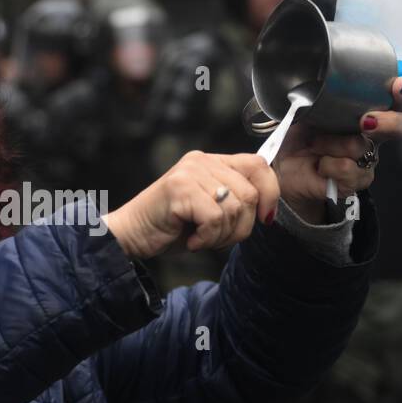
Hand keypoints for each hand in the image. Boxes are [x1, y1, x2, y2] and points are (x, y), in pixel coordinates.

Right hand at [100, 151, 278, 259]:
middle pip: (250, 193)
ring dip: (222, 235)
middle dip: (242, 226)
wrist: (131, 235)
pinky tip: (191, 240)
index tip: (265, 219)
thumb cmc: (170, 227)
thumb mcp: (210, 210)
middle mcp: (202, 161)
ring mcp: (190, 173)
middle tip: (217, 238)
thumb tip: (269, 209)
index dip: (270, 194)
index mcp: (212, 162)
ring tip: (201, 238)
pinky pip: (215, 219)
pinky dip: (207, 238)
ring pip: (234, 208)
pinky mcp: (179, 189)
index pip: (259, 165)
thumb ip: (235, 200)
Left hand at [275, 76, 401, 222]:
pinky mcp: (356, 182)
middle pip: (400, 126)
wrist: (283, 169)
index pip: (393, 101)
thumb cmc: (300, 136)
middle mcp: (372, 136)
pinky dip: (326, 165)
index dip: (401, 93)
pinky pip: (347, 169)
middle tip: (366, 122)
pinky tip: (319, 166)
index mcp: (364, 113)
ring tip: (315, 145)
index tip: (397, 85)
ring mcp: (366, 160)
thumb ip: (323, 100)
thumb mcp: (307, 110)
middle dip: (388, 122)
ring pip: (359, 147)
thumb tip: (325, 88)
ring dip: (330, 144)